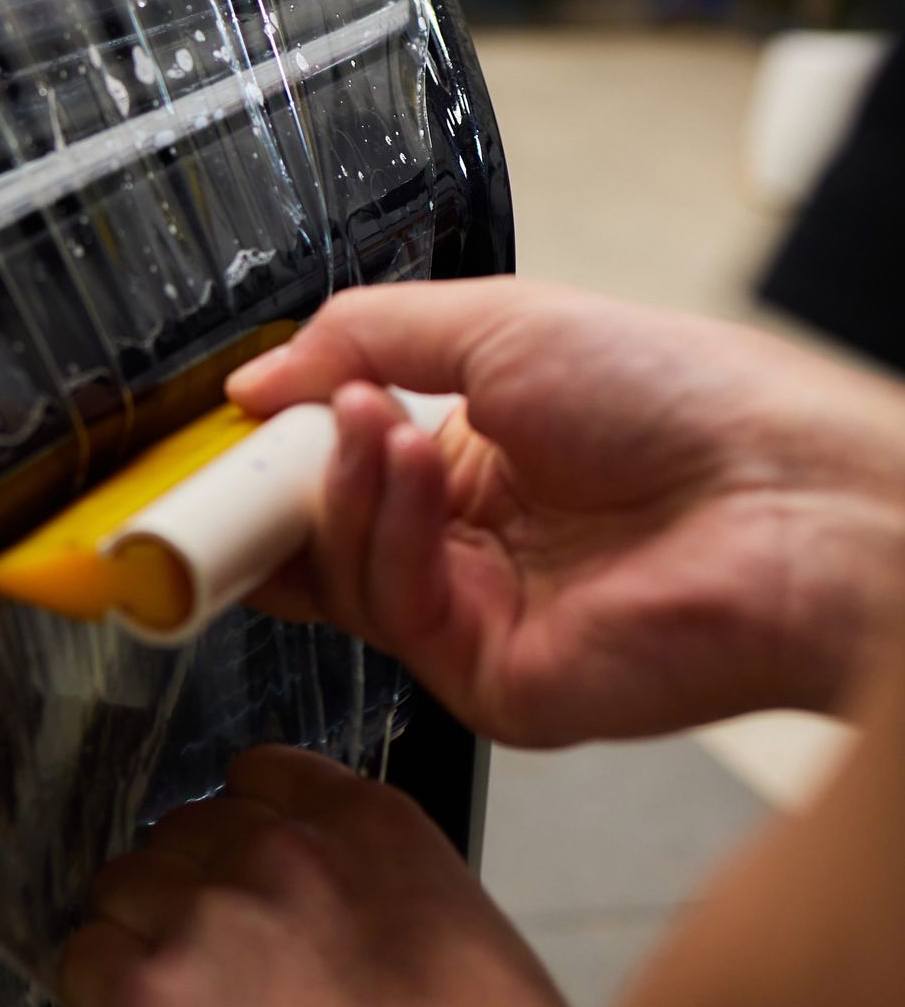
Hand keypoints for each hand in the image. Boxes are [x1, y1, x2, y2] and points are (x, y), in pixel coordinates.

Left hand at [60, 748, 585, 1006]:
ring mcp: (211, 918)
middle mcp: (283, 851)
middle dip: (192, 899)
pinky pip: (82, 967)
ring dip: (141, 947)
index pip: (257, 779)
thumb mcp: (462, 959)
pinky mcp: (151, 1002)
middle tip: (220, 986)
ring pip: (122, 891)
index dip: (242, 845)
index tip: (245, 891)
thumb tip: (311, 941)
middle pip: (181, 835)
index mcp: (374, 830)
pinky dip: (99, 1004)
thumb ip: (372, 912)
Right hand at [225, 280, 904, 744]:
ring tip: (367, 418)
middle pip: (321, 535)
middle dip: (280, 480)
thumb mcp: (498, 324)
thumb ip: (360, 338)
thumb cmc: (680, 394)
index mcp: (474, 463)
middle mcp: (472, 547)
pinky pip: (394, 614)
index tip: (225, 421)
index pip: (338, 470)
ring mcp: (479, 619)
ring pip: (345, 573)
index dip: (276, 447)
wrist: (782, 487)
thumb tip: (253, 380)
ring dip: (342, 485)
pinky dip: (383, 532)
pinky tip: (408, 463)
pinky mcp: (493, 682)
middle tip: (244, 440)